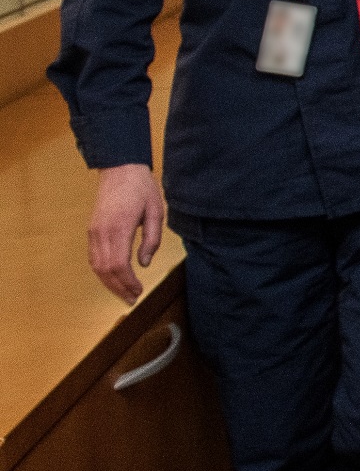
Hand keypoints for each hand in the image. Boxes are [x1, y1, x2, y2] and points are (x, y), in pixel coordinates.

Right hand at [87, 163, 165, 304]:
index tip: (139, 292)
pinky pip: (93, 256)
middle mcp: (101, 232)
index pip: (119, 265)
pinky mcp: (91, 230)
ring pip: (96, 265)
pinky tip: (112, 279)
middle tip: (132, 300)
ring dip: (108, 282)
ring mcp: (94, 231)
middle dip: (118, 288)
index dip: (128, 282)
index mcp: (119, 228)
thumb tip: (144, 264)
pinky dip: (102, 271)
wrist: (120, 169)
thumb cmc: (141, 189)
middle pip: (105, 269)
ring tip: (123, 294)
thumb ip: (152, 240)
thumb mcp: (156, 213)